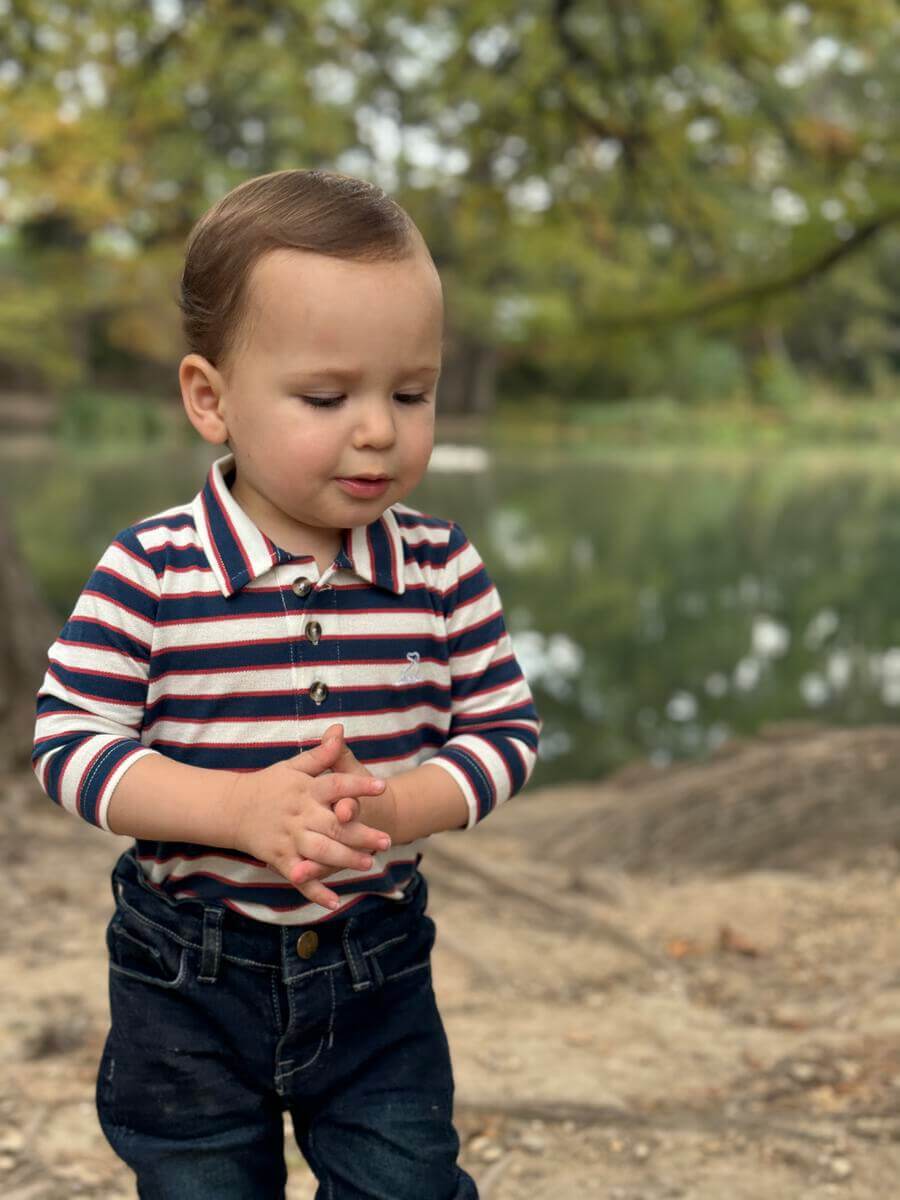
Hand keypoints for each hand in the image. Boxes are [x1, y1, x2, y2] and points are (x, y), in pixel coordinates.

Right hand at [226, 724, 391, 908]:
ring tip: (368, 864)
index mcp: (305, 789)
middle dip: (360, 834)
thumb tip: (340, 730)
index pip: (335, 784)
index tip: (382, 787)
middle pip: (333, 825)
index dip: (358, 786)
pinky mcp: (280, 859)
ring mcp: (289, 838)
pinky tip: (334, 901)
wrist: (232, 808)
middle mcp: (299, 814)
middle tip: (386, 841)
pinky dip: (315, 891)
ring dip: (344, 860)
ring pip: (320, 851)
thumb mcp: (294, 766)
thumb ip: (321, 754)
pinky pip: (299, 877)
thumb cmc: (270, 785)